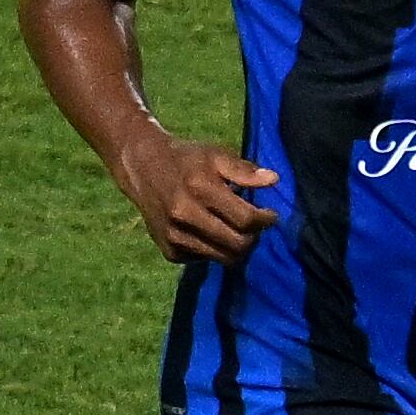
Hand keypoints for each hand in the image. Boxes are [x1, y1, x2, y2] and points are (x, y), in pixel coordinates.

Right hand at [120, 133, 280, 264]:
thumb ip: (244, 170)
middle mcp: (185, 216)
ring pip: (223, 258)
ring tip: (237, 230)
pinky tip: (210, 231)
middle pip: (237, 245)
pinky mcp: (170, 252)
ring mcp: (175, 237)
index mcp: (200, 189)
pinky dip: (215, 249)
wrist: (142, 168)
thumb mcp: (215, 155)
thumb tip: (274, 180)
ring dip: (237, 247)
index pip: (245, 219)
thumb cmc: (186, 159)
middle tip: (255, 226)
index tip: (270, 214)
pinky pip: (205, 260)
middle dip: (254, 237)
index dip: (265, 220)